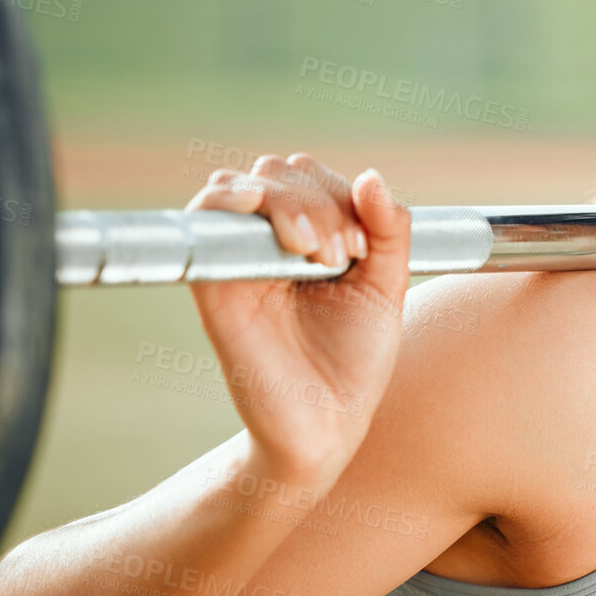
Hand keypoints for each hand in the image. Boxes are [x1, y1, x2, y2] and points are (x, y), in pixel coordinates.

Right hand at [183, 152, 411, 479]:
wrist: (328, 425)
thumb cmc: (354, 362)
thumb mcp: (386, 287)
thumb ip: (389, 231)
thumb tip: (372, 176)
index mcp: (308, 237)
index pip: (311, 176)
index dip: (341, 195)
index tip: (363, 250)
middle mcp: (268, 241)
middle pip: (279, 171)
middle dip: (321, 202)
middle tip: (342, 258)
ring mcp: (238, 259)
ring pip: (247, 184)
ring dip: (294, 205)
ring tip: (321, 258)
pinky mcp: (214, 283)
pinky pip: (205, 216)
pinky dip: (233, 200)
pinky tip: (281, 231)